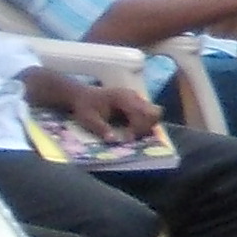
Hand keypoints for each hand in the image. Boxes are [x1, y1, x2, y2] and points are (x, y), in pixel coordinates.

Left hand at [30, 70, 162, 140]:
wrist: (82, 96)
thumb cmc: (84, 106)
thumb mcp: (88, 119)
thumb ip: (101, 129)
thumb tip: (115, 140)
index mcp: (122, 97)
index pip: (142, 114)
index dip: (137, 129)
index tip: (126, 139)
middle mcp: (133, 96)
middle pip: (154, 113)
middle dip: (145, 128)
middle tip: (130, 136)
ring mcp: (136, 98)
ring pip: (154, 113)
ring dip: (145, 126)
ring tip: (130, 133)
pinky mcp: (136, 103)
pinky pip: (148, 114)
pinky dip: (143, 124)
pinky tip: (129, 129)